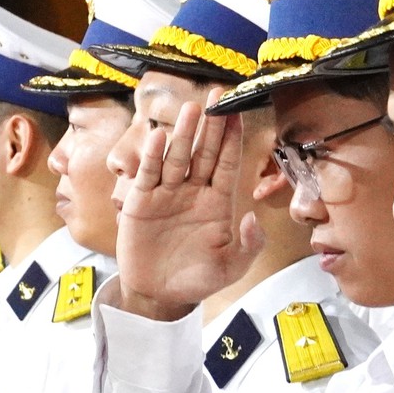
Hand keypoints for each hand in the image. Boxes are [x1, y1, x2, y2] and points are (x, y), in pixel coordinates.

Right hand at [117, 101, 259, 317]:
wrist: (158, 295)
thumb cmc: (196, 280)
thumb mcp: (230, 269)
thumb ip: (248, 246)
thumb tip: (253, 218)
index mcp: (217, 203)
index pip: (227, 164)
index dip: (232, 140)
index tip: (238, 114)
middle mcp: (193, 192)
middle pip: (204, 152)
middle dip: (212, 126)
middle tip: (218, 97)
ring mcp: (166, 194)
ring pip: (177, 157)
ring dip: (184, 133)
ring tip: (192, 109)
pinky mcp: (141, 202)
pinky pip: (148, 174)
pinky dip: (152, 156)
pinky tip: (159, 136)